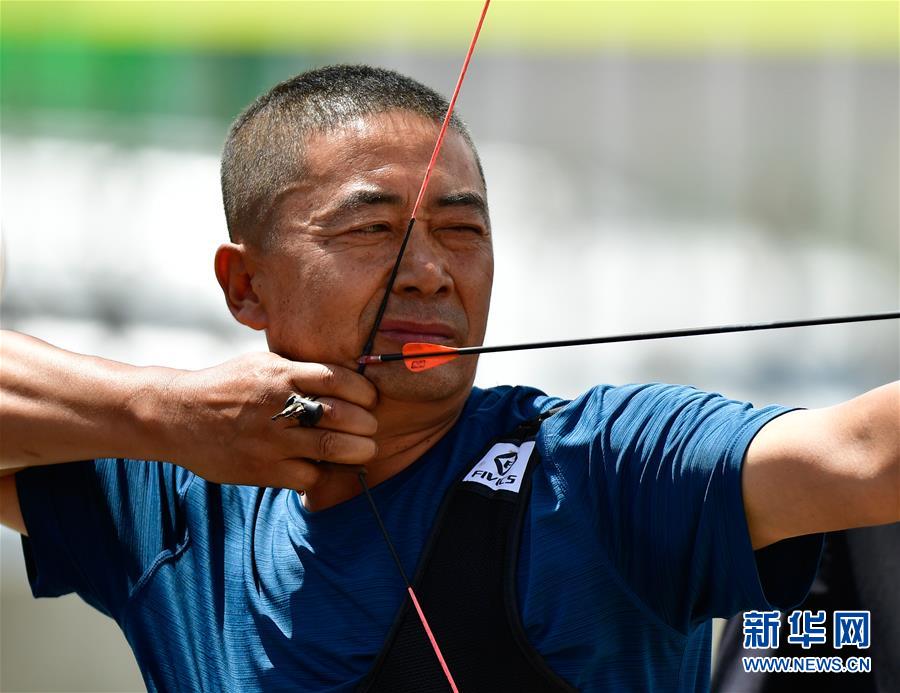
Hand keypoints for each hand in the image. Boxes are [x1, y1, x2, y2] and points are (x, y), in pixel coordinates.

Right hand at [157, 352, 377, 490]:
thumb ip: (298, 369)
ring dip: (358, 451)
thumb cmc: (226, 386)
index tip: (370, 399)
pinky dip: (324, 473)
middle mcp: (279, 406)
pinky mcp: (263, 470)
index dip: (363, 391)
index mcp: (281, 375)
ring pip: (332, 448)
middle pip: (342, 416)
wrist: (177, 416)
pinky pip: (309, 476)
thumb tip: (343, 374)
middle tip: (371, 428)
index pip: (338, 379)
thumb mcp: (261, 364)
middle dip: (367, 423)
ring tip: (364, 449)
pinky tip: (327, 467)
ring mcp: (272, 441)